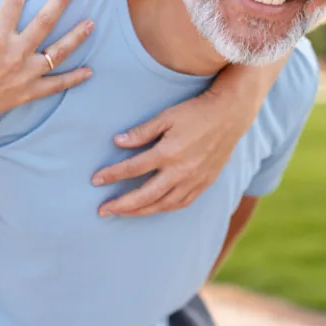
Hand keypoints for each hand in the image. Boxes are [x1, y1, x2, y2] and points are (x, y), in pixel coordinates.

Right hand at [0, 0, 94, 134]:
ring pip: (58, 52)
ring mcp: (25, 74)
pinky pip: (56, 85)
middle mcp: (15, 53)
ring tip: (91, 23)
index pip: (13, 4)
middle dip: (60, 1)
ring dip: (76, 36)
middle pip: (45, 22)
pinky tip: (89, 71)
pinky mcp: (28, 93)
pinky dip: (73, 79)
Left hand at [91, 89, 252, 216]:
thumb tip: (117, 142)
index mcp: (168, 153)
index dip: (112, 175)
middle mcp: (181, 171)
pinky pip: (181, 203)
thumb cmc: (196, 112)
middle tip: (102, 210)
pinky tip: (153, 208)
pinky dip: (164, 208)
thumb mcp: (166, 116)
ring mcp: (194, 180)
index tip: (96, 180)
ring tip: (123, 213)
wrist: (230, 115)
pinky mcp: (204, 183)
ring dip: (140, 211)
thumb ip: (141, 132)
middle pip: (145, 195)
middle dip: (121, 205)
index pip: (133, 169)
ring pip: (163, 205)